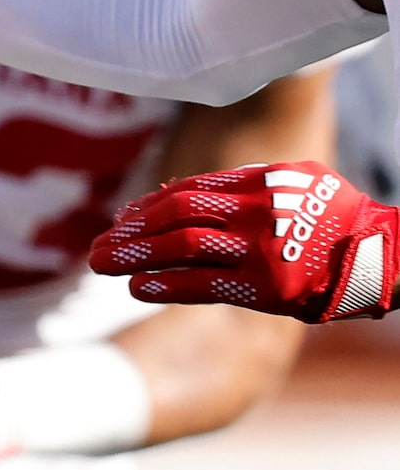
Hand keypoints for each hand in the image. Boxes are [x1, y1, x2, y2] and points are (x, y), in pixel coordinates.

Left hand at [92, 162, 396, 321]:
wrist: (386, 255)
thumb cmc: (334, 220)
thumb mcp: (292, 184)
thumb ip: (238, 186)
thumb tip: (168, 191)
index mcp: (262, 181)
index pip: (189, 190)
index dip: (148, 206)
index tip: (121, 219)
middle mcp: (258, 210)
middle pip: (177, 213)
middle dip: (131, 230)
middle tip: (98, 245)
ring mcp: (262, 247)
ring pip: (182, 246)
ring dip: (135, 254)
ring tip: (101, 263)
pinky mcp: (268, 286)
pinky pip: (205, 284)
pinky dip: (166, 284)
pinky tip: (136, 287)